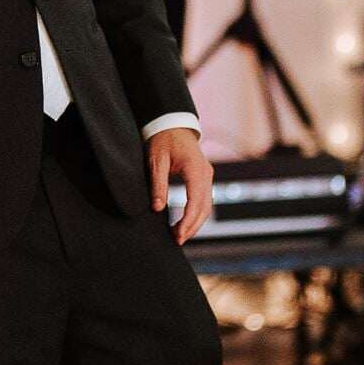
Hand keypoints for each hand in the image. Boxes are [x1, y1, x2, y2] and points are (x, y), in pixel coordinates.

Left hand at [149, 127, 213, 243]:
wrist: (172, 124)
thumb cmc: (162, 139)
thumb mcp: (156, 160)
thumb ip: (157, 184)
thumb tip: (157, 208)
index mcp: (195, 169)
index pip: (195, 201)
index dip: (187, 221)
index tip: (178, 235)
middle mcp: (206, 174)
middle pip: (204, 208)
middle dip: (192, 226)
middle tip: (177, 241)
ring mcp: (207, 176)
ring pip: (206, 206)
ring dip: (194, 223)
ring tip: (179, 236)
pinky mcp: (203, 178)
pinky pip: (203, 201)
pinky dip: (195, 214)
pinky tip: (184, 224)